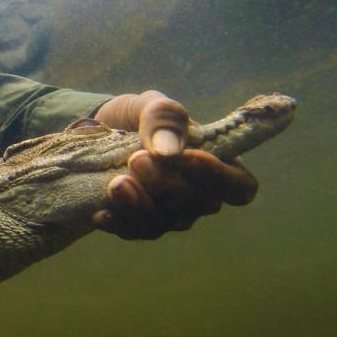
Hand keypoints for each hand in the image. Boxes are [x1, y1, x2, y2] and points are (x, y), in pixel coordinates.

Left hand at [91, 91, 258, 238]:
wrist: (96, 133)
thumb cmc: (137, 117)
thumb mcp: (149, 104)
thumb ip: (164, 118)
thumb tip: (168, 151)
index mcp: (216, 164)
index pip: (240, 187)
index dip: (220, 178)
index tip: (187, 157)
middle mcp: (197, 195)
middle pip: (197, 205)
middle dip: (166, 184)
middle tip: (136, 159)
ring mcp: (169, 213)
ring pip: (164, 222)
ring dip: (140, 206)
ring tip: (115, 184)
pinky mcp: (139, 223)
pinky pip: (134, 231)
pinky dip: (118, 222)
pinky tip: (100, 212)